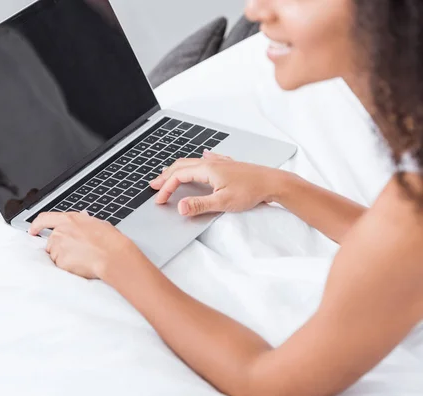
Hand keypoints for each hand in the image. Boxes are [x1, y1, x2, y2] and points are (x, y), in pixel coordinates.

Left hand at [29, 211, 144, 278]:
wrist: (113, 257)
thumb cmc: (111, 242)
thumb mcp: (98, 224)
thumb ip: (85, 221)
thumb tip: (83, 217)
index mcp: (70, 219)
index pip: (45, 219)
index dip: (36, 225)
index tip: (32, 230)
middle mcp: (61, 232)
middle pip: (51, 241)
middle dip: (60, 248)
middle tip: (76, 253)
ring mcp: (59, 247)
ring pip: (55, 255)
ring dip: (64, 258)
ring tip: (82, 259)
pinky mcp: (60, 261)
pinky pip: (59, 266)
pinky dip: (67, 267)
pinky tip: (81, 265)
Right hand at [150, 150, 283, 215]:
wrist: (273, 182)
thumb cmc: (251, 191)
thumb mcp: (223, 202)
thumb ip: (200, 205)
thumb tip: (180, 207)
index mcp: (207, 169)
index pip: (178, 176)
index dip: (166, 189)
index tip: (160, 200)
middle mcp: (211, 162)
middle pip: (181, 166)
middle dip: (166, 176)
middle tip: (154, 185)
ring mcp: (221, 162)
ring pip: (193, 162)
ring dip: (178, 169)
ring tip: (169, 174)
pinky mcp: (229, 165)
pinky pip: (208, 159)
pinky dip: (198, 161)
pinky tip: (204, 156)